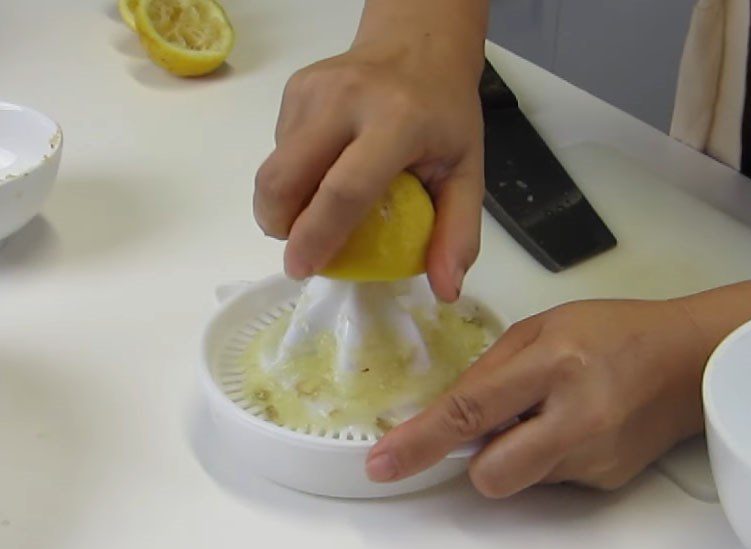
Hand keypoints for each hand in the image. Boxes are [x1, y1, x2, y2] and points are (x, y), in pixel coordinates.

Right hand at [253, 36, 484, 301]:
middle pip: (284, 177)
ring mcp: (313, 90)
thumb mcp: (467, 173)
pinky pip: (278, 150)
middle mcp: (346, 99)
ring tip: (315, 213)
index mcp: (396, 121)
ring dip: (284, 205)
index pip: (343, 190)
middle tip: (299, 249)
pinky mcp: (295, 89)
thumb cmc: (445, 117)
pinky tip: (322, 173)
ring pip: (274, 167)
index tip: (302, 269)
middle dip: (280, 225)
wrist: (419, 44)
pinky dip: (292, 178)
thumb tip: (446, 291)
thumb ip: (459, 233)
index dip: (317, 237)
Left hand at [366, 299, 707, 495]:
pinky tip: (574, 426)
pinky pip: (549, 481)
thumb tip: (444, 415)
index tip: (382, 464)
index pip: (470, 412)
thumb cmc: (612, 332)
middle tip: (499, 424)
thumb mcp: (542, 328)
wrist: (689, 362)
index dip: (419, 442)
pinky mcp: (606, 481)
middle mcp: (576, 419)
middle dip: (477, 461)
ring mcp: (595, 458)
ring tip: (551, 413)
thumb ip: (489, 370)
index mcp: (554, 366)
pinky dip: (545, 458)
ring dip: (516, 453)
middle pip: (491, 475)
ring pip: (518, 480)